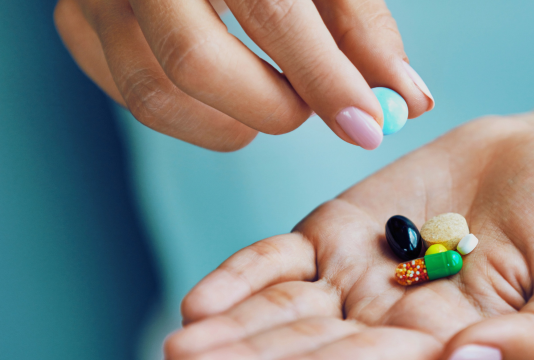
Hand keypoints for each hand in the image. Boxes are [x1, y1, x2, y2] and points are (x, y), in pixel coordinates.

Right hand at [54, 0, 433, 150]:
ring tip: (273, 98)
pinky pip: (133, 97)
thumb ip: (362, 27)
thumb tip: (410, 100)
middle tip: (307, 108)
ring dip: (231, 122)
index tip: (368, 127)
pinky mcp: (76, 24)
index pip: (271, 11)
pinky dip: (192, 116)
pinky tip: (227, 93)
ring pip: (155, 94)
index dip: (324, 78)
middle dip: (270, 107)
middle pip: (195, 63)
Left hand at [163, 115, 533, 359]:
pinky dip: (244, 276)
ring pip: (283, 311)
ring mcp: (358, 278)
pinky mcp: (339, 233)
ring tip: (176, 351)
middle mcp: (389, 324)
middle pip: (310, 349)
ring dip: (229, 329)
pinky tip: (200, 303)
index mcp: (444, 348)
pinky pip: (282, 259)